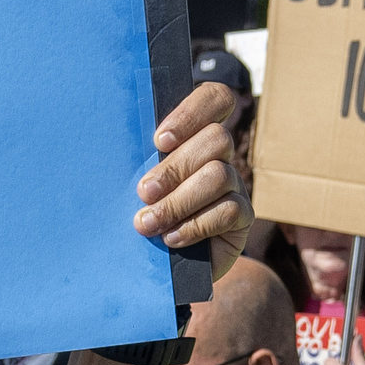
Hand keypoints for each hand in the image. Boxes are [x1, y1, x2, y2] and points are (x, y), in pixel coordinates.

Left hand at [133, 80, 244, 265]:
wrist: (162, 265)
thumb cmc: (145, 212)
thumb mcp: (140, 184)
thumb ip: (142, 163)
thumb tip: (122, 153)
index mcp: (195, 134)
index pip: (216, 99)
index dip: (192, 113)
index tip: (160, 141)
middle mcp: (220, 154)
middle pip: (216, 138)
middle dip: (175, 167)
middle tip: (144, 192)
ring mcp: (235, 184)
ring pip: (220, 175)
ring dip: (179, 200)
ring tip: (149, 222)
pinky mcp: (242, 216)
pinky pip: (227, 211)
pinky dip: (194, 225)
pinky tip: (171, 238)